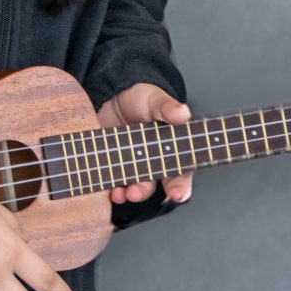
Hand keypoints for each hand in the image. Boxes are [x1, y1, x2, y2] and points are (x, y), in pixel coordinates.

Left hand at [95, 82, 194, 206]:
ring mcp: (131, 165)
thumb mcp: (155, 100)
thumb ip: (168, 108)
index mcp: (170, 150)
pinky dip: (110, 189)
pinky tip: (108, 189)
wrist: (112, 95)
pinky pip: (112, 182)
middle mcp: (151, 162)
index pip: (180, 173)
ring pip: (132, 187)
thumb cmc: (142, 99)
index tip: (177, 195)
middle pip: (152, 185)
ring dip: (127, 193)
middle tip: (135, 193)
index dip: (180, 187)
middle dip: (144, 192)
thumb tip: (182, 113)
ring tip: (120, 193)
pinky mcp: (112, 164)